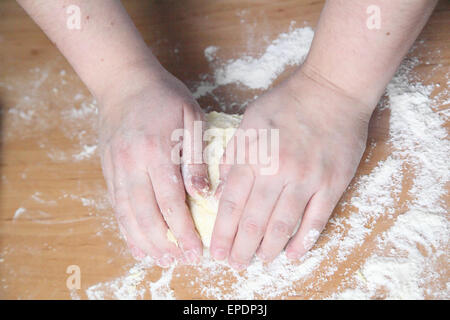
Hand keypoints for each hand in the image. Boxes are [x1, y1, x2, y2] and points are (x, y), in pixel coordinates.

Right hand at [99, 63, 207, 266]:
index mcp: (156, 152)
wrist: (124, 81)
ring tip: (156, 259)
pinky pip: (115, 203)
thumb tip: (204, 194)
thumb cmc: (164, 97)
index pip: (171, 202)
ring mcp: (116, 167)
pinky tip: (134, 241)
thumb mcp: (191, 118)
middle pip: (146, 214)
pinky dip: (124, 226)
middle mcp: (132, 164)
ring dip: (141, 240)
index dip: (183, 230)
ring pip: (127, 213)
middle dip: (163, 242)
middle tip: (177, 262)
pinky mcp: (107, 168)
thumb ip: (197, 157)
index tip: (194, 251)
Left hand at [210, 67, 372, 268]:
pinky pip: (317, 220)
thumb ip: (232, 157)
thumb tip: (219, 194)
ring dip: (268, 249)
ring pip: (284, 225)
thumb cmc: (286, 103)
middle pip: (254, 221)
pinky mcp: (332, 183)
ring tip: (258, 262)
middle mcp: (278, 171)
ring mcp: (308, 179)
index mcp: (254, 156)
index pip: (232, 204)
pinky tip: (293, 255)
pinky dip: (304, 241)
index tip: (216, 252)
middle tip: (234, 265)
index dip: (222, 233)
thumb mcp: (249, 122)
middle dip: (241, 248)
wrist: (331, 89)